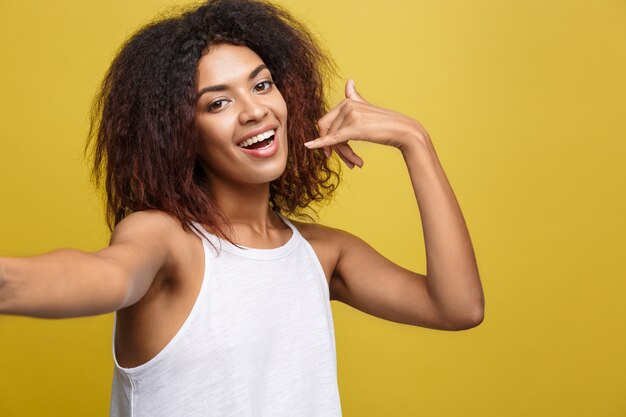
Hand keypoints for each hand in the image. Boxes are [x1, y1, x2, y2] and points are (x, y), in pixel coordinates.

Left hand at [304, 79, 429, 167]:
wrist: (403, 131)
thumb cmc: (385, 124)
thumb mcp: (367, 108)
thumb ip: (355, 97)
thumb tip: (349, 81)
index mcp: (348, 100)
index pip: (327, 120)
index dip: (325, 136)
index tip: (331, 151)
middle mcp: (347, 104)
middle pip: (327, 130)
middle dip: (334, 147)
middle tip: (347, 161)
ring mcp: (351, 114)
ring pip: (333, 139)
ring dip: (344, 154)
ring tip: (357, 163)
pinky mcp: (354, 127)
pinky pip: (333, 138)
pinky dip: (320, 143)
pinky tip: (308, 146)